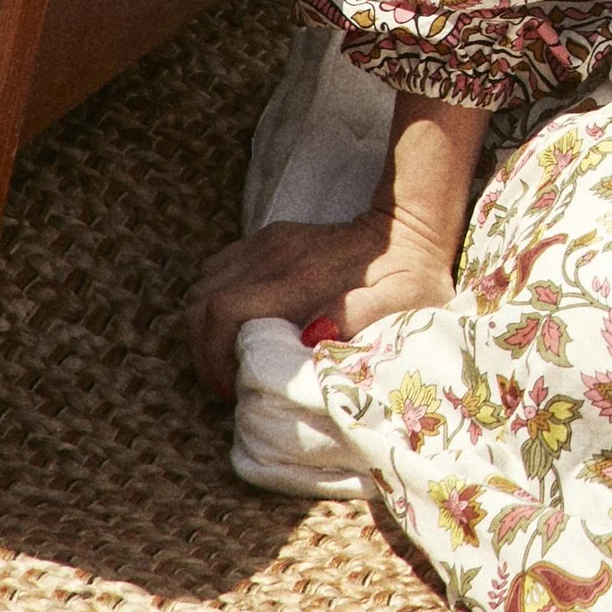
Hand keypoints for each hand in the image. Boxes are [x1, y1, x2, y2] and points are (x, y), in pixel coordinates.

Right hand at [185, 203, 457, 402]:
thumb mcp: (398, 302)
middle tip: (223, 379)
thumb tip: (308, 337)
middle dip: (201, 347)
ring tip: (227, 356)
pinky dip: (214, 300)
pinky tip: (236, 324)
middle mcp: (275, 255)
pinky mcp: (270, 236)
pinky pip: (218, 268)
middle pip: (201, 300)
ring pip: (204, 283)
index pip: (222, 311)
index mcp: (299, 278)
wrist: (410, 225)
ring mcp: (269, 241)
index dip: (212, 355)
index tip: (230, 386)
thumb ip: (355, 318)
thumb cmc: (409, 274)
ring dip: (203, 323)